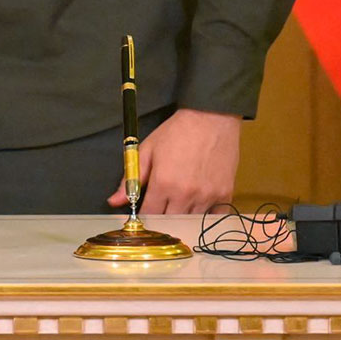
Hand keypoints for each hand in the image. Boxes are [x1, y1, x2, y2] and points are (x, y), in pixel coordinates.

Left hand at [107, 108, 240, 214]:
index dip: (143, 216)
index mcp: (163, 183)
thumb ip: (131, 178)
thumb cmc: (177, 132)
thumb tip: (114, 200)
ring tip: (179, 202)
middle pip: (170, 222)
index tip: (143, 212)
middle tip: (161, 206)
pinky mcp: (225, 195)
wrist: (210, 119)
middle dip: (162, 218)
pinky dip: (205, 215)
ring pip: (191, 221)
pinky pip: (214, 217)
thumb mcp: (147, 150)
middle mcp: (185, 194)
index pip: (149, 215)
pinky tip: (198, 204)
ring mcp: (207, 197)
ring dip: (183, 216)